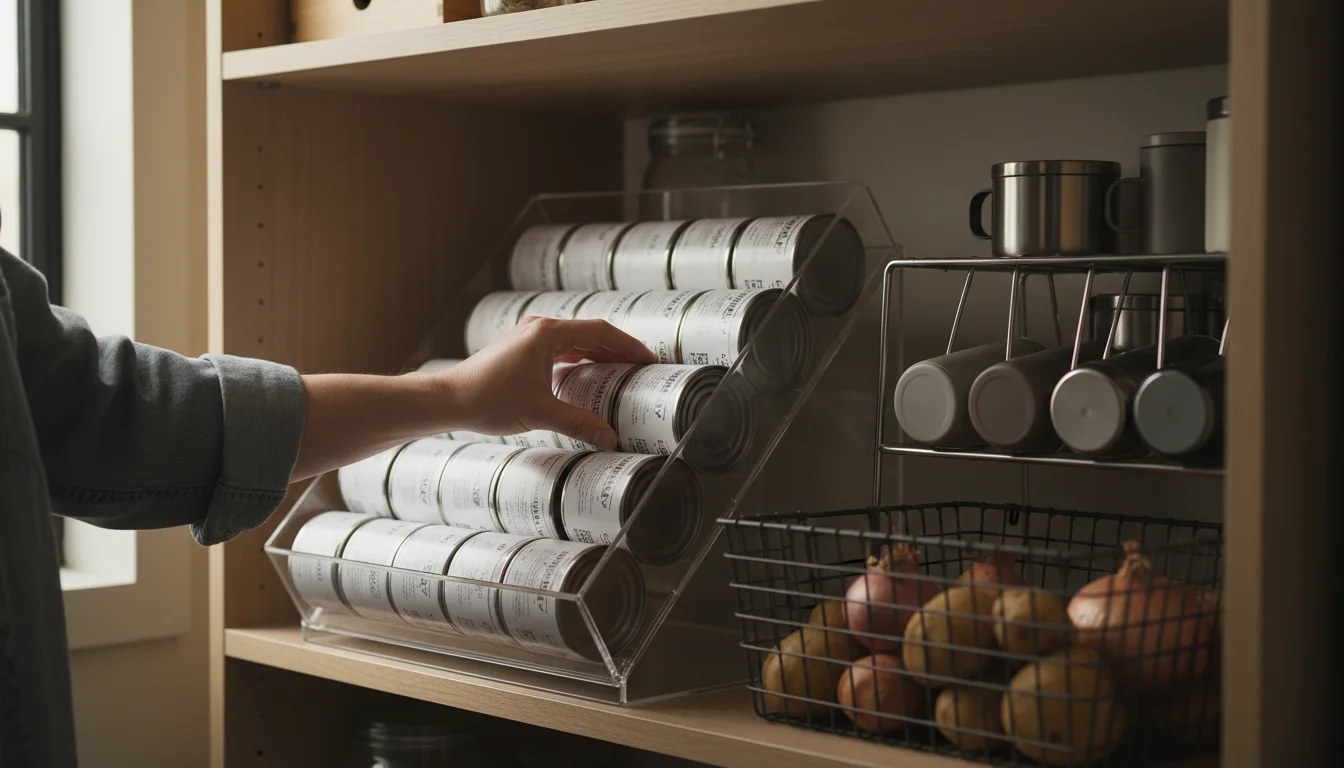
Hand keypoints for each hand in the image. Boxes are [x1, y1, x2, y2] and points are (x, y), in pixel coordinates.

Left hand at [434, 316, 656, 448]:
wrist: (449, 400)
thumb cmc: (487, 399)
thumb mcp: (539, 412)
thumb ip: (579, 422)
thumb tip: (609, 436)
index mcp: (547, 334)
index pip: (600, 332)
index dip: (629, 345)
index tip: (649, 359)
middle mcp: (539, 330)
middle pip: (590, 334)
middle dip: (618, 350)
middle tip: (642, 367)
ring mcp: (529, 339)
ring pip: (575, 343)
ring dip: (598, 355)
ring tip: (622, 372)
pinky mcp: (522, 352)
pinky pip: (560, 351)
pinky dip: (579, 361)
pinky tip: (588, 377)